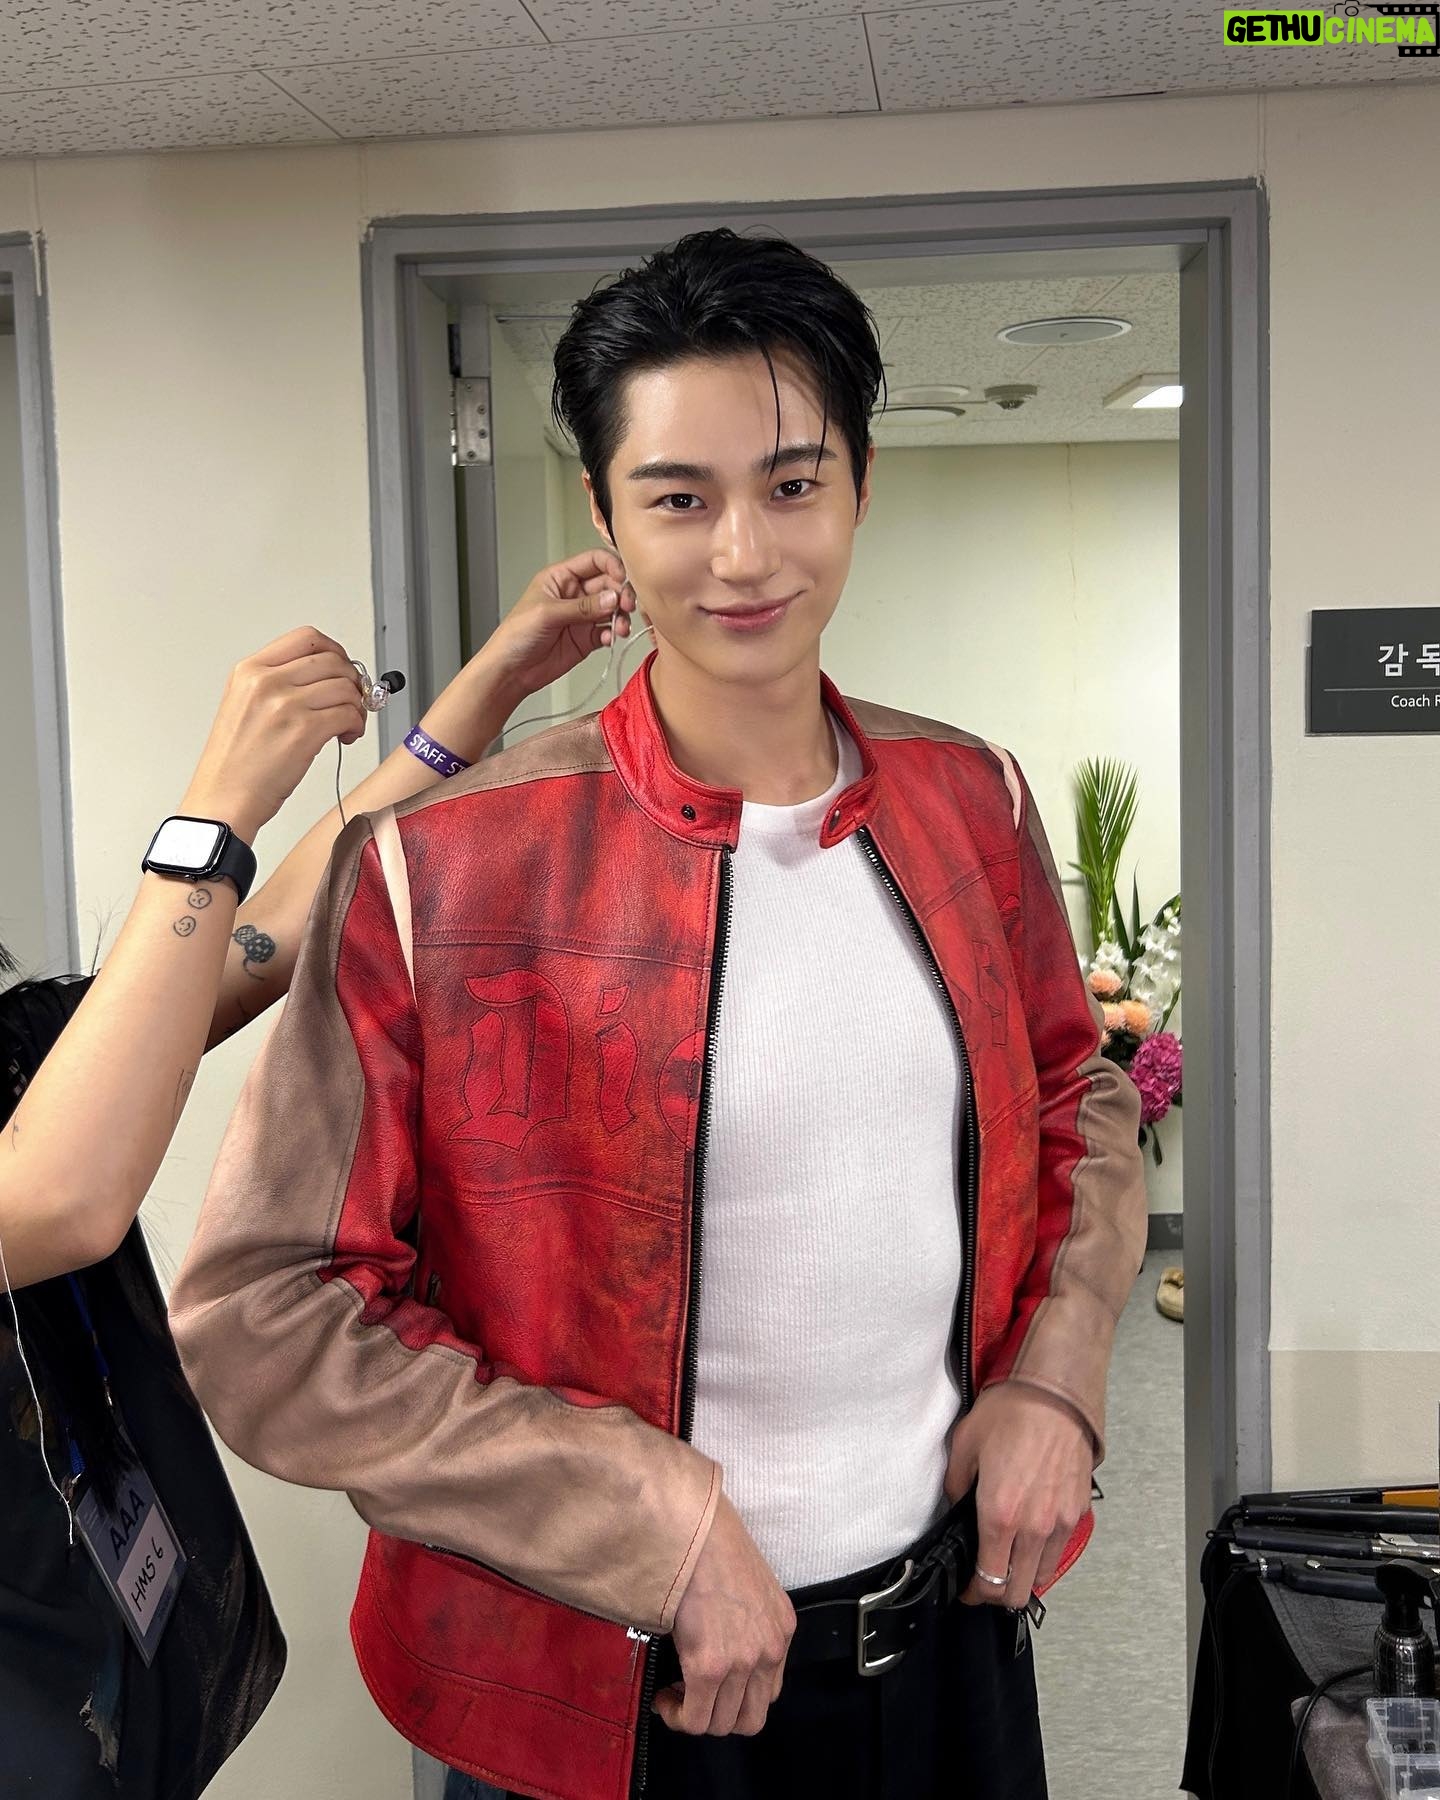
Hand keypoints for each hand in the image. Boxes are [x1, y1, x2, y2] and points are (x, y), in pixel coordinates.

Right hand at [179, 627, 367, 842]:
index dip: (334, 651)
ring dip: (356, 706)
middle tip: (351, 700)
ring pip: (345, 687)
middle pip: (332, 660)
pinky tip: (345, 736)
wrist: (224, 798)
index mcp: (250, 670)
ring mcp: (285, 704)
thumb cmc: (235, 762)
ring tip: (346, 724)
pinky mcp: (304, 731)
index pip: (306, 638)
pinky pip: (348, 714)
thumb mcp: (243, 705)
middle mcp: (266, 681)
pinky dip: (356, 724)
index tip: (342, 668)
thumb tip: (323, 676)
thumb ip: (277, 683)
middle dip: (351, 680)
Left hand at [475, 549, 638, 705]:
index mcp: (561, 578)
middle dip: (621, 594)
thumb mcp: (547, 613)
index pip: (594, 561)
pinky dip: (613, 634)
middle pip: (609, 584)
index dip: (612, 566)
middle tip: (626, 606)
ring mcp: (582, 617)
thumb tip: (612, 598)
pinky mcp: (587, 638)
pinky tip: (608, 638)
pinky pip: (608, 631)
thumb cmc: (516, 635)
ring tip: (621, 627)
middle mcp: (574, 594)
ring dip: (621, 616)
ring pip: (612, 609)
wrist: (511, 671)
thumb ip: (582, 606)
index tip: (622, 579)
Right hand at [655, 1492, 794, 1738]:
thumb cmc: (712, 1543)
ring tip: (674, 1693)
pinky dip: (677, 1715)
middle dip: (719, 1715)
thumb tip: (722, 1644)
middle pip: (750, 1719)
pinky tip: (664, 1696)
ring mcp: (742, 1662)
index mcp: (782, 1628)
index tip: (712, 1686)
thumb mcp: (749, 1585)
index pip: (768, 1692)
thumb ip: (748, 1622)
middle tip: (693, 1695)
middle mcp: (769, 1650)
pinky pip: (695, 1718)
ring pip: (721, 1724)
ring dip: (694, 1715)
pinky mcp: (710, 1666)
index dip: (736, 1697)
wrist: (693, 1527)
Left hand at [944, 1384, 1093, 1610]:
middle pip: (1018, 1592)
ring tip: (1010, 1560)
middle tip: (986, 1581)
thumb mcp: (964, 1445)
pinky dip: (1044, 1554)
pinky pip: (1060, 1549)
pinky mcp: (1077, 1512)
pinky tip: (1032, 1537)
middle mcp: (1033, 1527)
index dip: (974, 1593)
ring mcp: (1060, 1522)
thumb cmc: (1011, 1413)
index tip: (968, 1591)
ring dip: (1024, 1577)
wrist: (1055, 1394)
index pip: (988, 1581)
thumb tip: (957, 1506)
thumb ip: (955, 1486)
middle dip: (998, 1594)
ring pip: (1042, 1575)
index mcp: (1000, 1515)